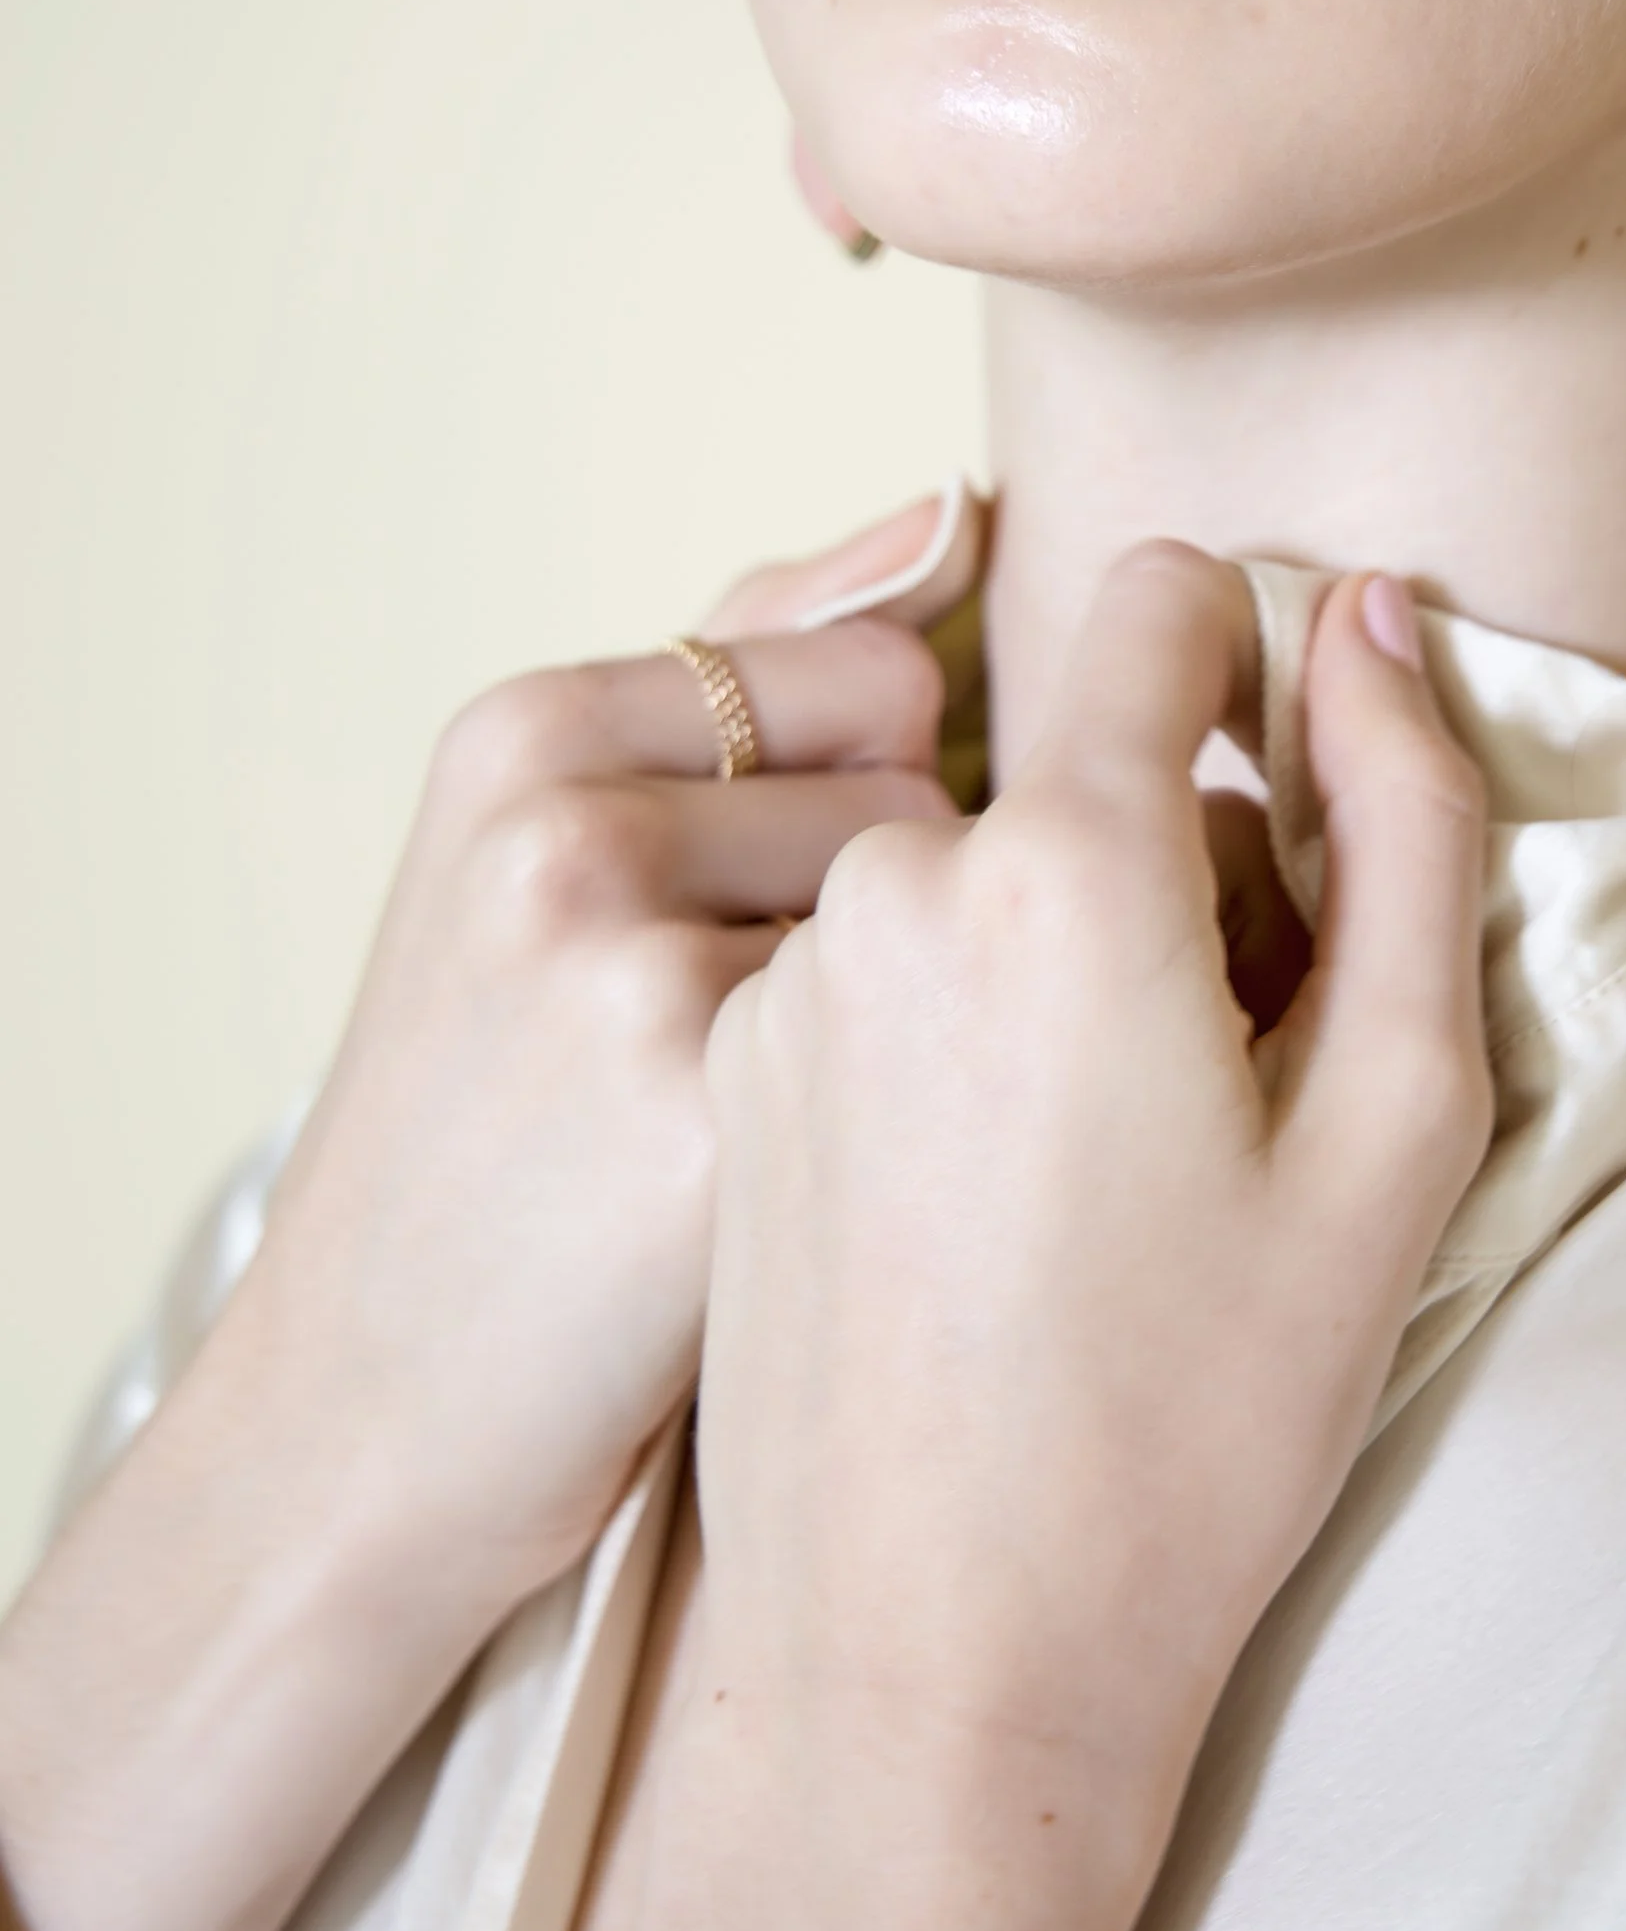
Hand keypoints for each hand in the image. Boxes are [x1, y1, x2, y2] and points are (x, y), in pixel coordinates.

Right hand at [0, 502, 963, 1930]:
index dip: (891, 803)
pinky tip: (814, 1207)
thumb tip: (951, 510)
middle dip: (909, 904)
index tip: (791, 923)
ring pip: (949, 918)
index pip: (880, 666)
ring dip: (925, 1015)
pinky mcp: (706, 1123)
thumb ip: (752, 668)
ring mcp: (624, 972)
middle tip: (774, 1043)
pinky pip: (937, 1052)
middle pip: (929, 787)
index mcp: (520, 730)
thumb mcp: (547, 858)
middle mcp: (562, 826)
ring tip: (787, 1125)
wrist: (369, 1420)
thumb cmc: (502, 1125)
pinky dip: (915, 1131)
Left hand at [528, 546, 1488, 1930]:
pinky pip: (890, 968)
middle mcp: (888, 882)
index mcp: (1060, 862)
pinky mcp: (733, 1077)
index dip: (1255, 676)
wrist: (934, 1671)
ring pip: (982, 865)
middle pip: (1075, 756)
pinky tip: (1002, 1216)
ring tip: (1113, 1172)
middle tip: (1229, 1086)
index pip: (1157, 594)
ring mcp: (789, 982)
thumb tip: (1374, 619)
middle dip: (1175, 857)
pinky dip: (966, 1031)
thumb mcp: (1398, 1120)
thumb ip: (1408, 824)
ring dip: (1070, 951)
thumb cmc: (1197, 1423)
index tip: (1295, 833)